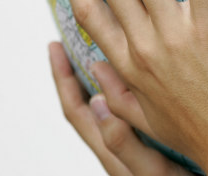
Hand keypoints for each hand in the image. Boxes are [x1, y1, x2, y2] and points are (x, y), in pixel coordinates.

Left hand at [49, 42, 190, 175]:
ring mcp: (129, 147)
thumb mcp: (151, 170)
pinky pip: (126, 112)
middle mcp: (115, 146)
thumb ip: (124, 142)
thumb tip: (97, 101)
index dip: (63, 78)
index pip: (77, 109)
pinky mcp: (147, 144)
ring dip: (95, 81)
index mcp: (110, 150)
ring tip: (98, 55)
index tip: (56, 48)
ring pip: (103, 109)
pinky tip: (138, 83)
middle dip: (72, 74)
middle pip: (83, 106)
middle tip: (68, 44)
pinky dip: (121, 92)